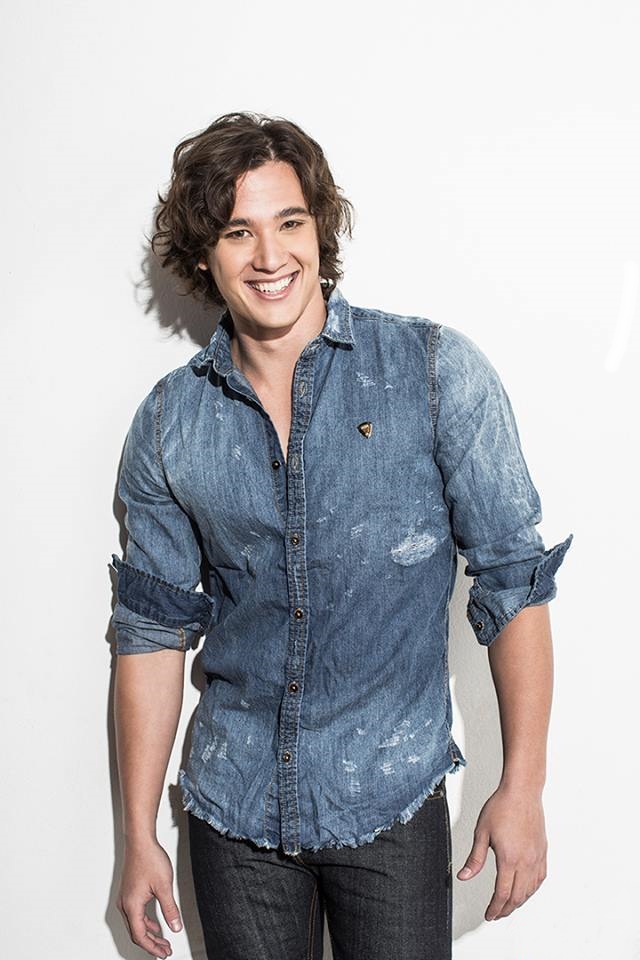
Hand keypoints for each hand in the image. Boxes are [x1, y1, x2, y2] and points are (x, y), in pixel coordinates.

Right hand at [117, 838, 182, 957]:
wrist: (140, 841)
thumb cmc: (149, 859)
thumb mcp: (164, 886)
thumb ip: (170, 909)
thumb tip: (175, 927)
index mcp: (132, 905)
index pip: (140, 936)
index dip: (152, 947)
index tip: (163, 953)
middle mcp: (125, 904)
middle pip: (136, 932)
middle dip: (151, 943)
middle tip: (165, 950)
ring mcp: (125, 898)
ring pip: (135, 924)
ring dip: (149, 933)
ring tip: (162, 940)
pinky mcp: (129, 892)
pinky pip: (135, 914)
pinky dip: (145, 922)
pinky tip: (155, 924)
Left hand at [456, 784, 547, 920]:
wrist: (522, 791)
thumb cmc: (501, 807)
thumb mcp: (481, 832)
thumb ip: (475, 858)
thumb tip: (463, 877)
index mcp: (509, 859)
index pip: (502, 894)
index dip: (495, 908)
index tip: (489, 915)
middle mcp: (526, 862)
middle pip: (517, 897)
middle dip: (506, 909)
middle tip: (496, 914)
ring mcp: (536, 857)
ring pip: (530, 890)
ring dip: (519, 902)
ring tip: (507, 905)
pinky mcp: (542, 851)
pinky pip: (539, 878)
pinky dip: (531, 890)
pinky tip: (525, 890)